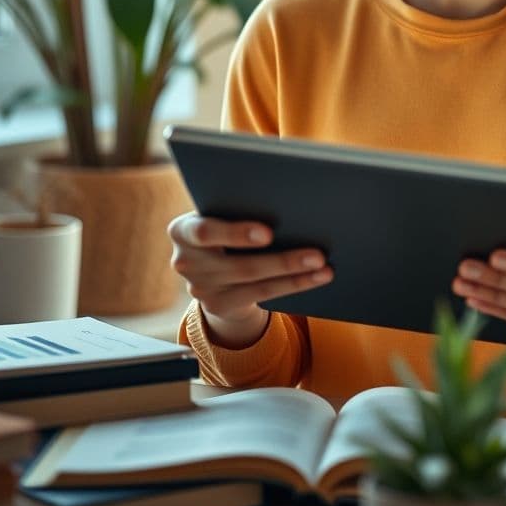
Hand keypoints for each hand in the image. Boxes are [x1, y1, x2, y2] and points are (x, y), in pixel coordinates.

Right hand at [168, 212, 332, 347]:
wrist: (209, 263)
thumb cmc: (224, 223)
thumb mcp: (222, 213)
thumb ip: (239, 207)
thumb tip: (293, 200)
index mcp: (182, 229)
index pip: (204, 232)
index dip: (235, 234)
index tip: (269, 233)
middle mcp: (185, 261)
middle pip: (237, 264)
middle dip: (282, 259)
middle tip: (318, 253)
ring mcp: (200, 288)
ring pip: (254, 281)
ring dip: (295, 273)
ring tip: (323, 264)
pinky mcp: (218, 305)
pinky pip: (261, 295)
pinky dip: (293, 284)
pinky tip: (317, 276)